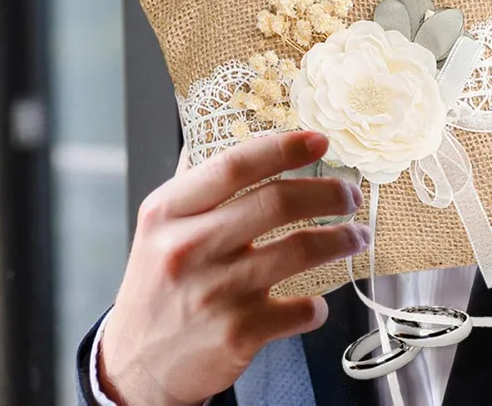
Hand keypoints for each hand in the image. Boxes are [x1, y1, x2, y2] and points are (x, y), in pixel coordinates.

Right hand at [99, 131, 367, 405]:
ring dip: (341, 240)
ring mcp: (214, 292)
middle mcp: (188, 247)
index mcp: (169, 211)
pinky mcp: (237, 334)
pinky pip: (301, 309)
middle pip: (277, 202)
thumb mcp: (162, 226)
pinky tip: (318, 301)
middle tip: (349, 195)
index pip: (235, 165)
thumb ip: (198, 182)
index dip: (285, 148)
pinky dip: (319, 305)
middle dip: (329, 194)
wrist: (135, 366)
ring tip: (356, 236)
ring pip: (301, 250)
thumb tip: (236, 125)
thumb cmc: (159, 284)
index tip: (320, 141)